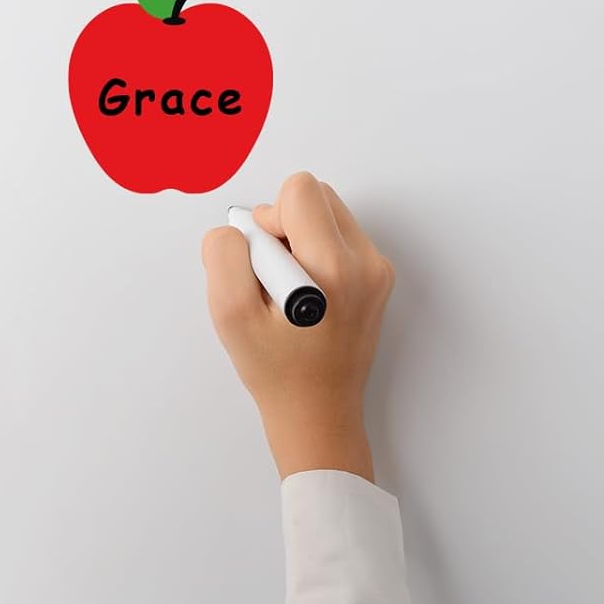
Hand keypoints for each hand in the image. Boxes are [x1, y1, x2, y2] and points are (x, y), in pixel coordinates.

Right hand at [202, 172, 393, 480]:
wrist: (318, 413)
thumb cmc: (276, 371)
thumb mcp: (230, 314)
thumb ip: (225, 255)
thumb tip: (239, 228)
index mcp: (333, 266)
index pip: (300, 191)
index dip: (268, 219)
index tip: (263, 262)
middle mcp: (365, 262)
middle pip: (317, 195)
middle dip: (285, 224)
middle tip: (272, 275)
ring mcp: (377, 270)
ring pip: (328, 214)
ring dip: (300, 237)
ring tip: (289, 288)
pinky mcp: (378, 279)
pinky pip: (340, 238)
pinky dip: (316, 253)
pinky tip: (307, 295)